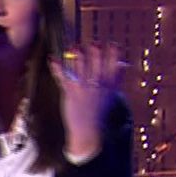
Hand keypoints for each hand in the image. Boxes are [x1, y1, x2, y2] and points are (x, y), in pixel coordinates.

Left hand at [51, 42, 126, 159]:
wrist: (89, 133)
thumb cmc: (102, 116)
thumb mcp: (114, 97)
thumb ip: (118, 79)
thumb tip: (123, 65)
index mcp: (110, 86)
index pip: (114, 66)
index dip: (114, 54)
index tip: (113, 44)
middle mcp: (98, 85)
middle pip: (97, 63)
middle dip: (96, 52)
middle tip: (94, 43)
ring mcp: (84, 88)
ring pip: (80, 66)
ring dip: (77, 55)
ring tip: (74, 46)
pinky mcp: (70, 93)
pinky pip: (62, 77)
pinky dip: (56, 67)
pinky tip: (52, 58)